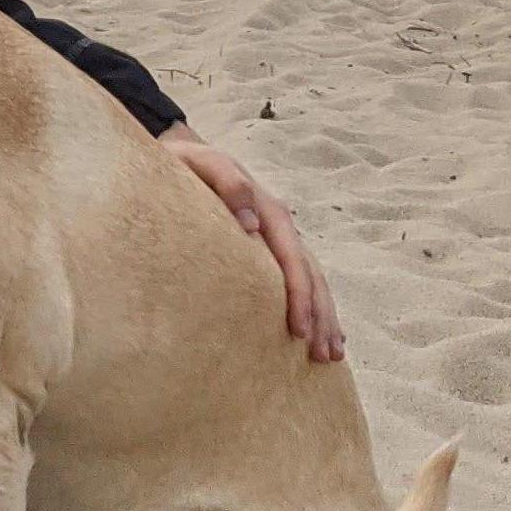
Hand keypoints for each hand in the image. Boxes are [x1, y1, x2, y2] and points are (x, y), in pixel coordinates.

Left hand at [159, 123, 345, 361]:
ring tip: (330, 356)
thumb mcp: (198, 162)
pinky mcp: (269, 248)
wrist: (181, 153)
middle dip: (319, 316)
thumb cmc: (183, 163)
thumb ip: (226, 181)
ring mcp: (277, 237)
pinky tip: (322, 334)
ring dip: (324, 318)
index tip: (299, 330)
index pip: (291, 258)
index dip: (299, 295)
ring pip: (312, 281)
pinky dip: (315, 307)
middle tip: (322, 356)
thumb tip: (250, 223)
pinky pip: (300, 279)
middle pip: (310, 275)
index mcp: (266, 208)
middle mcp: (278, 224)